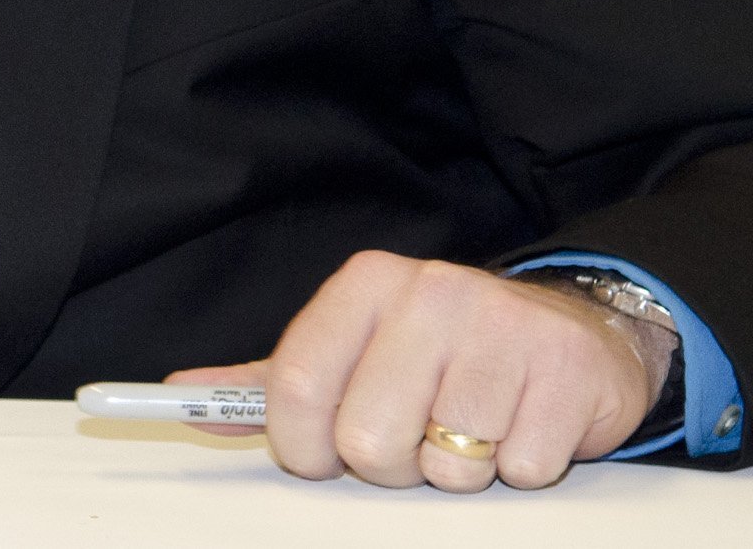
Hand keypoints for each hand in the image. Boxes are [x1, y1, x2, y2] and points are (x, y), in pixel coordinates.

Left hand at [166, 251, 675, 491]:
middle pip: (367, 438)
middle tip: (414, 439)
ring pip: (447, 465)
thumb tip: (181, 396)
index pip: (296, 383)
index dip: (301, 445)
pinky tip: (522, 425)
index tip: (319, 458)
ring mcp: (503, 329)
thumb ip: (271, 378)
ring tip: (472, 427)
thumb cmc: (445, 351)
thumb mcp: (355, 350)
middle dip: (387, 464)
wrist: (571, 331)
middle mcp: (432, 293)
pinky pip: (518, 469)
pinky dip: (519, 467)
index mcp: (368, 284)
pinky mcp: (565, 372)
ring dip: (457, 469)